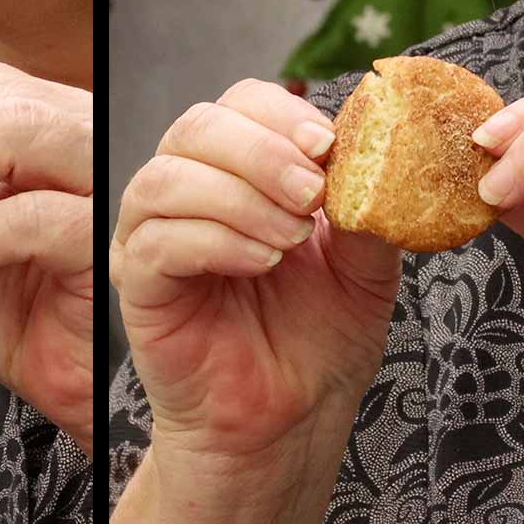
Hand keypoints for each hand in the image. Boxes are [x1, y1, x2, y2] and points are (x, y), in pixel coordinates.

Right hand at [109, 78, 401, 523]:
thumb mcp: (364, 263)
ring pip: (167, 177)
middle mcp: (189, 193)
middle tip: (312, 191)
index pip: (240, 104)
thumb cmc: (317, 340)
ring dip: (240, 196)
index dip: (280, 113)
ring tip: (292, 238)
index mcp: (240, 173)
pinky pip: (157, 240)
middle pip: (197, 127)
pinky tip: (260, 262)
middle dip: (261, 150)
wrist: (291, 419)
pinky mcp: (138, 283)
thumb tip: (385, 151)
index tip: (329, 144)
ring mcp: (154, 237)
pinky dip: (216, 240)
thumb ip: (369, 204)